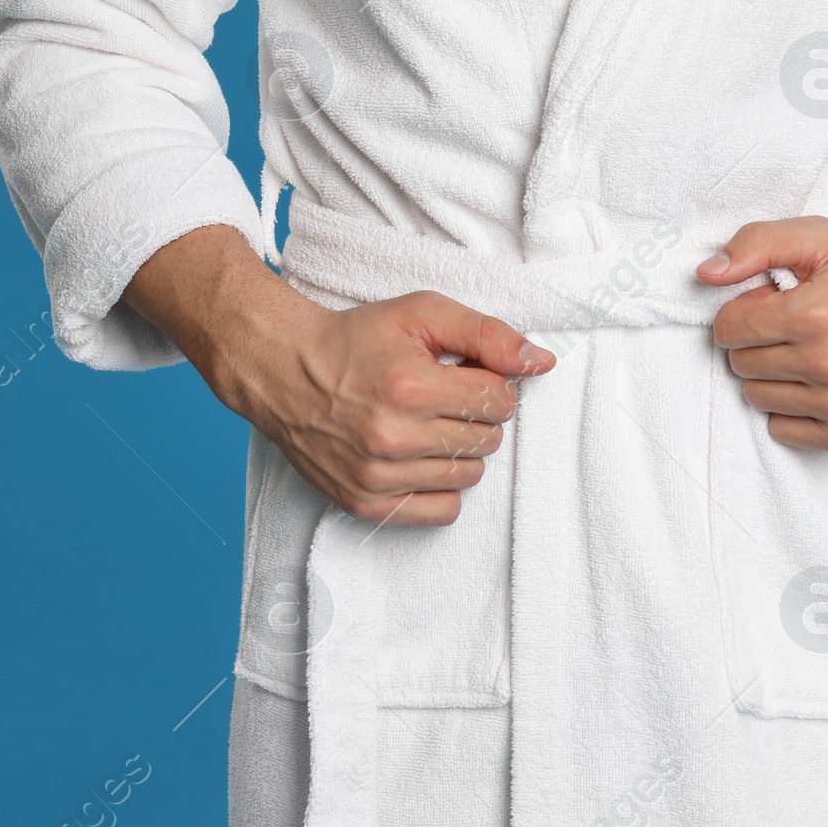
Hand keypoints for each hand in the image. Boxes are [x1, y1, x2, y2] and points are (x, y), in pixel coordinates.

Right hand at [121, 225, 555, 524]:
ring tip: (429, 423)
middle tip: (445, 395)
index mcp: (411, 386)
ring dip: (461, 450)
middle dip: (477, 414)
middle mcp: (394, 438)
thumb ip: (486, 334)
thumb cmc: (357, 339)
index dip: (493, 383)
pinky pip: (440, 512)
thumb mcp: (422, 313)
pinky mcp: (365, 503)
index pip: (499, 400)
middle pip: (487, 440)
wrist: (286, 370)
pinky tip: (420, 456)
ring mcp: (377, 476)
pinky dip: (440, 486)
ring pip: (468, 477)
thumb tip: (541, 361)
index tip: (468, 374)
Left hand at [696, 186, 827, 451]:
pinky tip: (816, 382)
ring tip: (806, 352)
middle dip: (756, 341)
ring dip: (771, 375)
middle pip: (740, 363)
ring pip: (757, 398)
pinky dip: (791, 407)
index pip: (728, 327)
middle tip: (791, 326)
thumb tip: (708, 273)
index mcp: (816, 314)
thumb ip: (757, 244)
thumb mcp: (820, 239)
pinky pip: (783, 431)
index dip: (741, 310)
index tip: (767, 302)